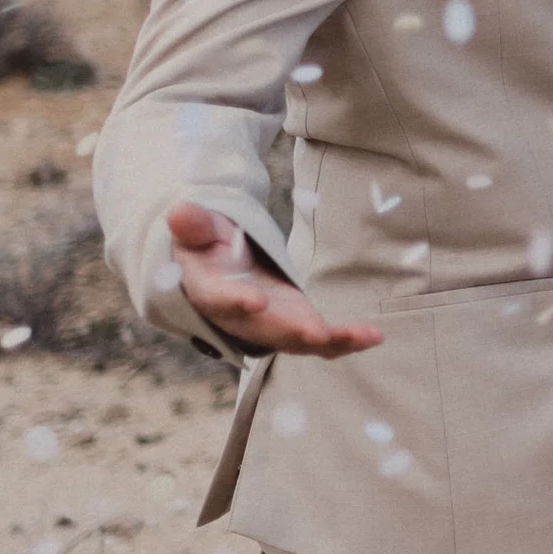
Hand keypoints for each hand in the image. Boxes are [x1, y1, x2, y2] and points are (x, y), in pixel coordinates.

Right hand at [164, 201, 381, 357]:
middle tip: (316, 332)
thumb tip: (179, 212)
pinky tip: (374, 336)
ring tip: (364, 336)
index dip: (236, 302)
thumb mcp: (198, 230)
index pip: (220, 300)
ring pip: (299, 341)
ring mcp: (271, 326)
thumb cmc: (205, 246)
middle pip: (266, 329)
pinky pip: (320, 340)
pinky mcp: (295, 325)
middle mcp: (241, 318)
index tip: (255, 300)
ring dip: (331, 341)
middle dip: (292, 330)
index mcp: (210, 292)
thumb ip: (194, 225)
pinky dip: (346, 341)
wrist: (216, 271)